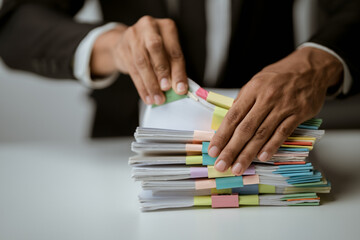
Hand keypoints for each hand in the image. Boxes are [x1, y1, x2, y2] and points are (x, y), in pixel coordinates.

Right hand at [90, 16, 187, 104]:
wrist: (128, 43)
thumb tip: (179, 88)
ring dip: (151, 84)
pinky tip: (148, 97)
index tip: (180, 88)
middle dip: (162, 71)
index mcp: (166, 27)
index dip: (178, 71)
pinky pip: (133, 71)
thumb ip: (174, 68)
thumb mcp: (167, 53)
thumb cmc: (153, 50)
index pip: (173, 50)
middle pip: (155, 48)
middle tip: (166, 89)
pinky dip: (142, 87)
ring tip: (157, 98)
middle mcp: (148, 27)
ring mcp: (133, 36)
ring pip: (142, 62)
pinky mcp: (122, 48)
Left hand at [208, 47, 342, 174]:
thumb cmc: (281, 75)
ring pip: (262, 134)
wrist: (312, 67)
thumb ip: (244, 101)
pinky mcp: (299, 113)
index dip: (222, 135)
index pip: (233, 116)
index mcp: (252, 90)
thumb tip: (231, 121)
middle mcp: (266, 98)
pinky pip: (283, 132)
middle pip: (245, 128)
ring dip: (248, 153)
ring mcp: (283, 107)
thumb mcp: (257, 81)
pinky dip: (272, 146)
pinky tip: (262, 157)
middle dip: (231, 149)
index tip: (213, 150)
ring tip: (238, 167)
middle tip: (221, 164)